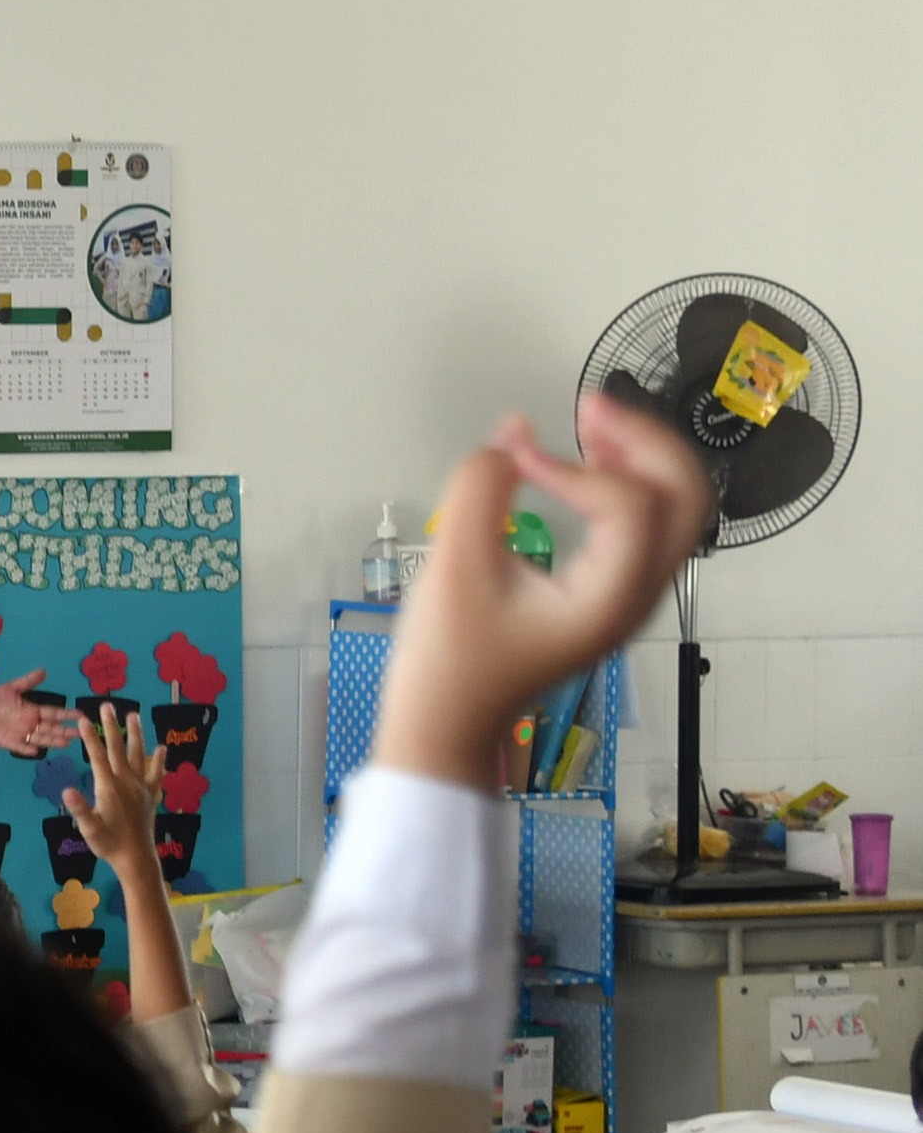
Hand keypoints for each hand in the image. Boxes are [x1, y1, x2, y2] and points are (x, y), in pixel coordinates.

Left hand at [0, 673, 75, 754]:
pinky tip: (36, 750)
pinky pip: (20, 746)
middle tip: (82, 733)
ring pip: (41, 738)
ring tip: (67, 742)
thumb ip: (27, 682)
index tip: (81, 715)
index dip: (67, 714)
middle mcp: (30, 724)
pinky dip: (27, 748)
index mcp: (32, 711)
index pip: (53, 713)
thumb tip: (44, 671)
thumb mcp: (10, 689)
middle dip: (66, 730)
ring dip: (53, 740)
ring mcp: (20, 734)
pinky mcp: (9, 742)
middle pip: (51, 728)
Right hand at [60, 713, 163, 878]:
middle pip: (118, 749)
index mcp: (109, 787)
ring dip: (135, 734)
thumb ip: (80, 809)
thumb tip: (67, 790)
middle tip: (107, 706)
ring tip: (134, 715)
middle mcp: (127, 782)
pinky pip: (156, 773)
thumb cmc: (109, 844)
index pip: (97, 757)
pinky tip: (162, 748)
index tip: (83, 719)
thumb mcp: (89, 829)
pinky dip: (160, 760)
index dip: (89, 737)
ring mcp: (141, 787)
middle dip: (111, 727)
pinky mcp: (151, 795)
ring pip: (139, 754)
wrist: (136, 858)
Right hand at [372, 395, 708, 789]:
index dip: (574, 467)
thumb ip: (478, 492)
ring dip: (641, 456)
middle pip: (685, 495)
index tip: (515, 458)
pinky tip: (587, 457)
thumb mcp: (451, 571)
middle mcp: (637, 595)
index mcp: (610, 599)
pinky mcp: (610, 590)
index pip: (628, 504)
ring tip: (590, 419)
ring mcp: (629, 594)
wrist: (446, 726)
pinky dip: (629, 481)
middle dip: (643, 441)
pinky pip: (648, 523)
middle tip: (589, 405)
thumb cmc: (448, 663)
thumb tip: (509, 440)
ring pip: (675, 506)